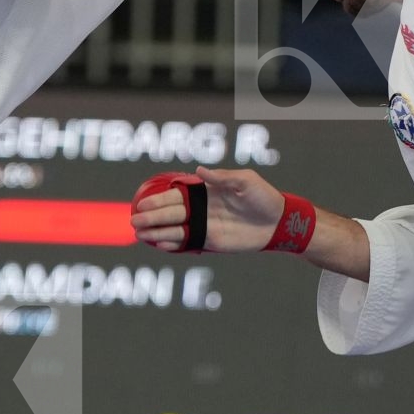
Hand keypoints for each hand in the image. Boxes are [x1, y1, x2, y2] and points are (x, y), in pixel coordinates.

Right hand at [131, 167, 290, 251]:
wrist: (278, 221)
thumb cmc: (263, 196)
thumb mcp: (245, 181)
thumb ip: (222, 177)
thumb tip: (199, 170)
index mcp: (205, 191)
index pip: (176, 195)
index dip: (159, 199)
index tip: (143, 203)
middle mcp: (200, 208)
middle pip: (170, 213)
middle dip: (151, 217)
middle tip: (134, 221)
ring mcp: (204, 225)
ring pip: (174, 228)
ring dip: (156, 231)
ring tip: (138, 234)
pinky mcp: (210, 241)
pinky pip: (187, 242)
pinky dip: (172, 243)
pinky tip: (158, 243)